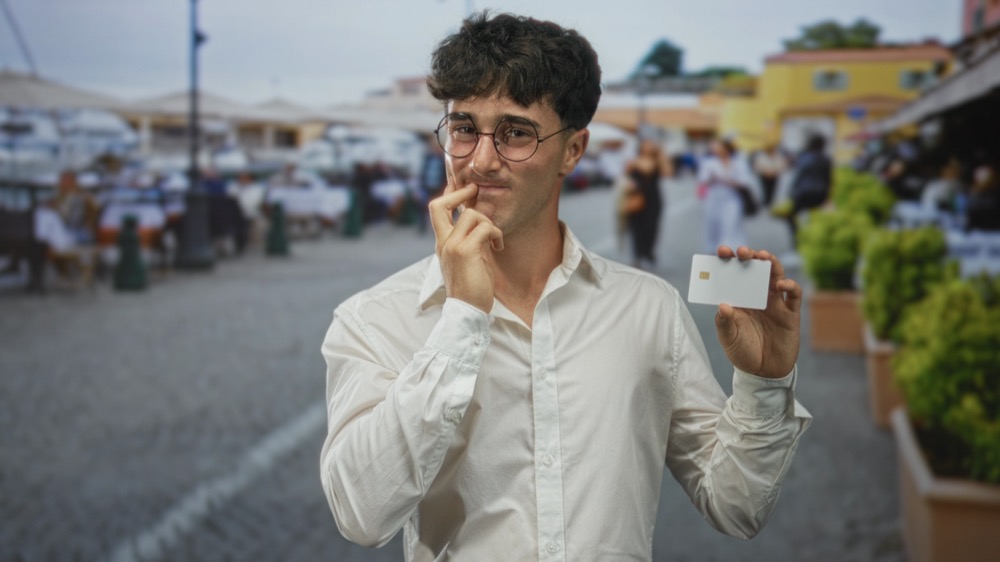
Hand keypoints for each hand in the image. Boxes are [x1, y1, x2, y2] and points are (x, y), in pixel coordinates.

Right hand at [428, 181, 503, 312]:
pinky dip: (496, 234)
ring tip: (495, 239)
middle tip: (475, 190)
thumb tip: (480, 224)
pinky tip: (498, 246)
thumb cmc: (471, 288)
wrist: (467, 311)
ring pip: (471, 214)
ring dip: (489, 222)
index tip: (463, 186)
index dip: (449, 194)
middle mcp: (443, 243)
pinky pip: (485, 228)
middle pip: (439, 205)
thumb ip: (470, 240)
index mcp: (441, 244)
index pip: (436, 210)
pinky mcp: (466, 251)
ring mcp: (452, 246)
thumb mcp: (468, 259)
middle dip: (459, 193)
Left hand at [714, 246, 801, 377]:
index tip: (722, 251)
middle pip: (756, 270)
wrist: (764, 373)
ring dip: (771, 264)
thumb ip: (724, 323)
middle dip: (750, 256)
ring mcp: (775, 304)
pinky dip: (790, 286)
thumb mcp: (729, 339)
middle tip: (743, 252)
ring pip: (776, 276)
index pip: (733, 274)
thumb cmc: (743, 353)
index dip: (729, 261)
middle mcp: (757, 297)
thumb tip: (723, 305)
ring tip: (763, 257)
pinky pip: (794, 295)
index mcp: (740, 299)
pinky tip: (781, 285)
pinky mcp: (790, 314)